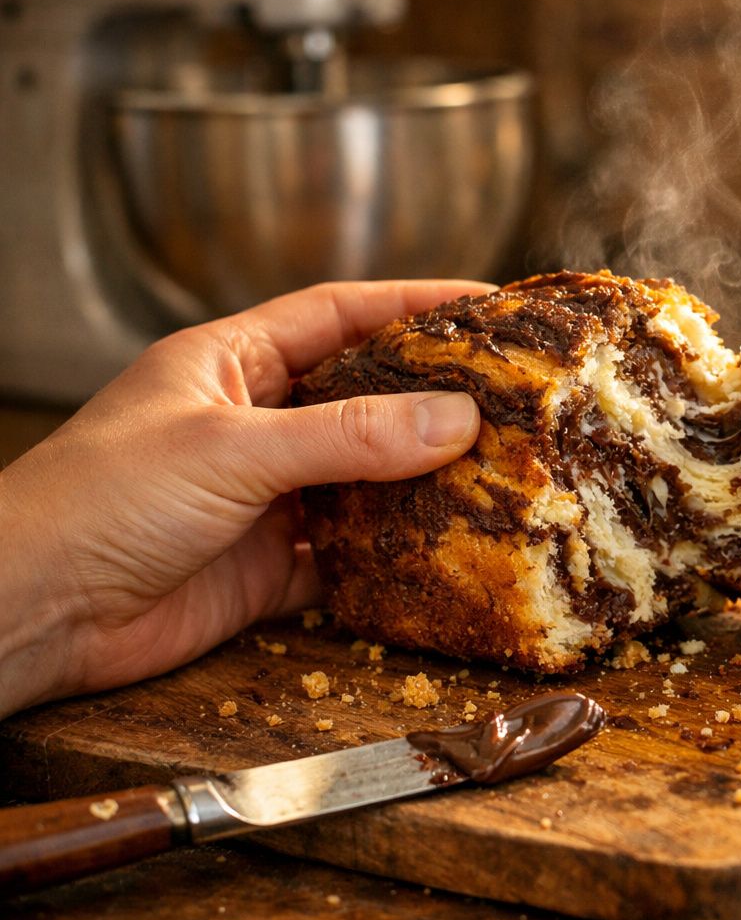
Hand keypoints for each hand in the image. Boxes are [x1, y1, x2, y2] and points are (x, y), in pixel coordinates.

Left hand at [0, 280, 494, 717]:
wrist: (30, 615)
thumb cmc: (96, 503)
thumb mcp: (231, 449)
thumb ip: (348, 436)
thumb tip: (456, 418)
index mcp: (230, 364)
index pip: (340, 314)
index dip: (415, 304)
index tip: (489, 306)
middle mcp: (252, 425)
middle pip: (364, 398)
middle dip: (436, 396)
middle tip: (513, 397)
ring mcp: (263, 499)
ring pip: (364, 479)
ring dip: (422, 481)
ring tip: (499, 475)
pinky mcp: (267, 569)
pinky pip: (349, 556)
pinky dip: (394, 557)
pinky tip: (443, 553)